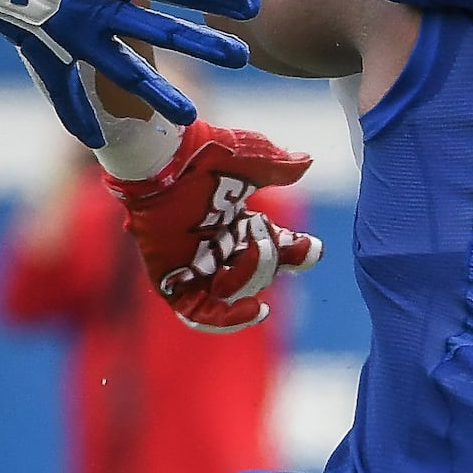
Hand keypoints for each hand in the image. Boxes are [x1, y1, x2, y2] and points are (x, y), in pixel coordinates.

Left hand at [111, 122, 326, 334]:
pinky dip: (226, 317)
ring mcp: (193, 261)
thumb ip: (279, 167)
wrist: (164, 159)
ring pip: (231, 289)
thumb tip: (307, 161)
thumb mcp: (251, 162)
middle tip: (261, 238)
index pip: (272, 246)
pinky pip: (197, 310)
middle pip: (254, 271)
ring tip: (254, 255)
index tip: (307, 247)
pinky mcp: (170, 276)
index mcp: (236, 220)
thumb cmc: (203, 154)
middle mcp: (216, 243)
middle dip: (267, 259)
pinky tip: (256, 310)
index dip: (294, 252)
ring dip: (250, 279)